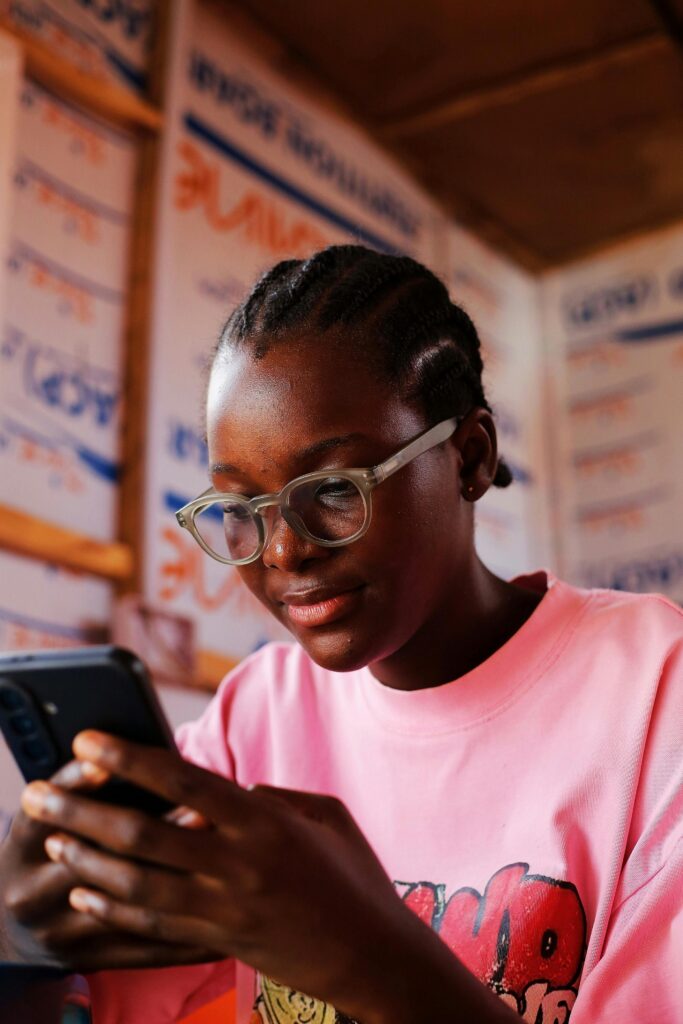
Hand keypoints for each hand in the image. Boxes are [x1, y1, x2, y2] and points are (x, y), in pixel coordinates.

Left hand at [20, 730, 421, 1018]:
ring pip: (138, 884)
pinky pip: (154, 925)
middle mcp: (237, 863)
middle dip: (82, 812)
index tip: (87, 741)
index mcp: (264, 821)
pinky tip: (84, 893)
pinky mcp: (219, 941)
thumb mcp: (326, 814)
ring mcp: (225, 908)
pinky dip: (114, 908)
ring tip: (52, 842)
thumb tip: (225, 790)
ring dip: (87, 862)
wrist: (373, 956)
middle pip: (144, 834)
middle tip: (36, 794)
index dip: (130, 760)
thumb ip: (272, 796)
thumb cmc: (354, 876)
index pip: (183, 781)